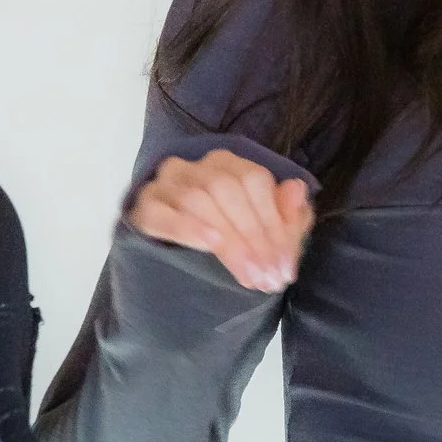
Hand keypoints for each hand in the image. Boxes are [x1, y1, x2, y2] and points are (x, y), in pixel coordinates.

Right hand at [127, 149, 313, 292]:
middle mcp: (195, 166)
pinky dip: (187, 227)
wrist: (175, 264)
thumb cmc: (232, 238)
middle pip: (227, 190)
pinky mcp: (143, 208)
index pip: (255, 181)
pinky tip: (210, 245)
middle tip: (269, 277)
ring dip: (229, 242)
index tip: (286, 265)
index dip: (274, 223)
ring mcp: (166, 184)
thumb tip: (298, 190)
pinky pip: (162, 214)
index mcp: (228, 163)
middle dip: (254, 237)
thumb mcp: (268, 229)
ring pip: (197, 200)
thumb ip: (288, 212)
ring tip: (249, 276)